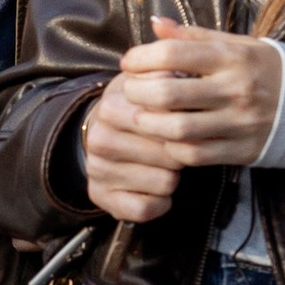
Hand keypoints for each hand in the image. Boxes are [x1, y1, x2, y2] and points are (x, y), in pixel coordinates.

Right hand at [79, 78, 183, 221]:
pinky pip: (145, 210)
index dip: (186, 126)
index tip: (183, 122)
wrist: (100, 131)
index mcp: (112, 107)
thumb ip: (167, 74)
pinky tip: (155, 188)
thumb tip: (181, 74)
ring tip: (163, 165)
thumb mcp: (148, 82)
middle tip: (173, 147)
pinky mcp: (100, 196)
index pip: (170, 125)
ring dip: (172, 177)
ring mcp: (98, 170)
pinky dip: (158, 203)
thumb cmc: (135, 107)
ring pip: (165, 184)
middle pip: (172, 157)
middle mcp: (100, 140)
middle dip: (181, 153)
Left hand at [112, 19, 283, 167]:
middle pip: (168, 95)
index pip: (173, 54)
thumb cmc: (262, 70)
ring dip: (149, 125)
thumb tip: (155, 23)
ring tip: (141, 117)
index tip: (129, 63)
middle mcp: (235, 90)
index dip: (140, 58)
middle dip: (137, 93)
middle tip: (129, 91)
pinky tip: (166, 138)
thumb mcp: (235, 44)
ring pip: (177, 130)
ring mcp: (239, 123)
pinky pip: (194, 155)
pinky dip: (172, 148)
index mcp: (232, 57)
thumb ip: (193, 36)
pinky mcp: (241, 151)